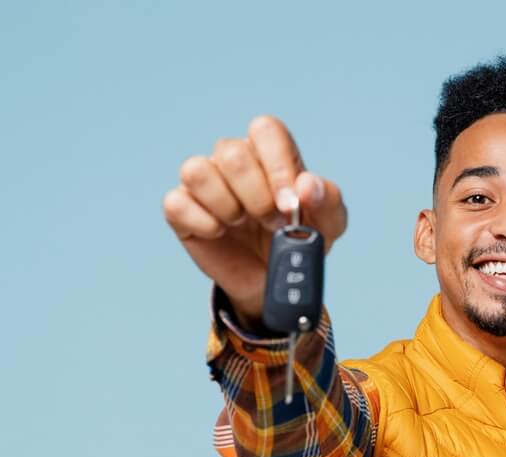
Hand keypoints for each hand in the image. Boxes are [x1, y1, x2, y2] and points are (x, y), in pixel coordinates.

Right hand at [163, 116, 346, 327]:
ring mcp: (204, 181)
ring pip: (197, 170)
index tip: (290, 205)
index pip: (265, 129)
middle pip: (232, 153)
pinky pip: (176, 202)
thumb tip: (307, 185)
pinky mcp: (180, 208)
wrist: (275, 278)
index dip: (278, 167)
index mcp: (268, 151)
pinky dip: (202, 222)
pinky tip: (219, 233)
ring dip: (226, 206)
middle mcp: (232, 158)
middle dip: (257, 197)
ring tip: (241, 224)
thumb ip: (328, 199)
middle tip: (272, 223)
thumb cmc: (298, 239)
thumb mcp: (329, 224)